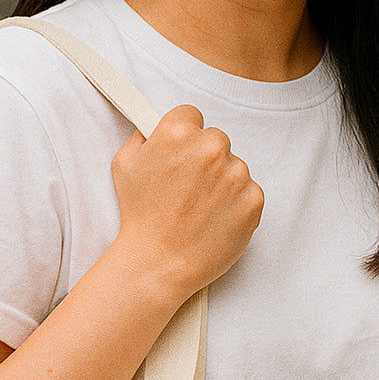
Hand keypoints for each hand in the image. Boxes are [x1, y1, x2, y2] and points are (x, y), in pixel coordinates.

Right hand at [110, 105, 263, 299]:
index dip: (183, 136)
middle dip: (204, 157)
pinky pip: (248, 191)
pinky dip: (236, 203)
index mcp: (178, 132)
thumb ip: (144, 135)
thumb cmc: (139, 216)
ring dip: (221, 181)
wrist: (158, 263)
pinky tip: (214, 218)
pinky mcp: (253, 199)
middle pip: (215, 139)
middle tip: (187, 186)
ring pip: (234, 166)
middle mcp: (211, 148)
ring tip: (199, 207)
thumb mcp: (125, 163)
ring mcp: (236, 174)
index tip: (179, 154)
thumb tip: (156, 125)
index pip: (192, 115)